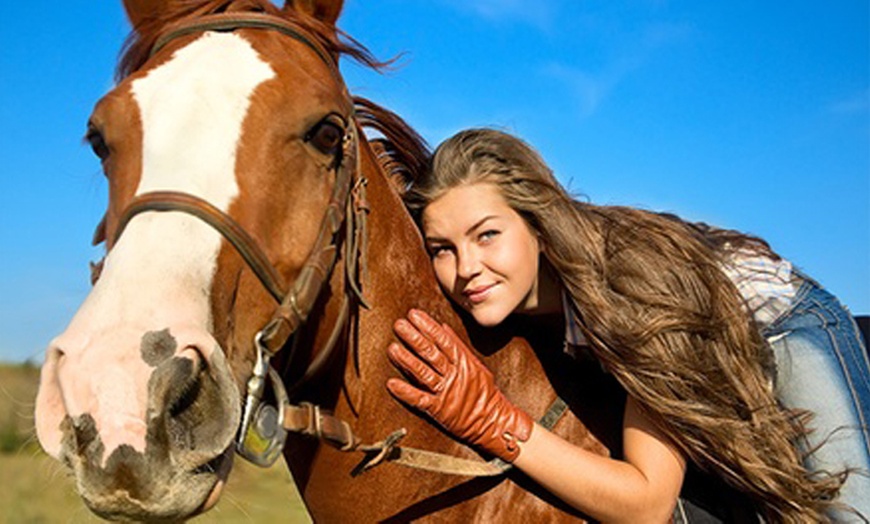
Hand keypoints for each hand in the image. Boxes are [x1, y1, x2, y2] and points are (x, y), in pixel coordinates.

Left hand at [386, 309, 532, 461]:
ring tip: (392, 348)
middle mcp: (454, 375)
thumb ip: (458, 346)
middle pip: (431, 354)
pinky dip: (405, 391)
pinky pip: (420, 399)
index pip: (443, 340)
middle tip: (399, 325)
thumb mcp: (476, 365)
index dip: (427, 326)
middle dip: (414, 337)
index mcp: (463, 363)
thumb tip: (443, 327)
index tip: (414, 315)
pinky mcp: (439, 410)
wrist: (494, 421)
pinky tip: (392, 383)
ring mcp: (446, 392)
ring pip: (424, 373)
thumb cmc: (485, 394)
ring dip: (406, 360)